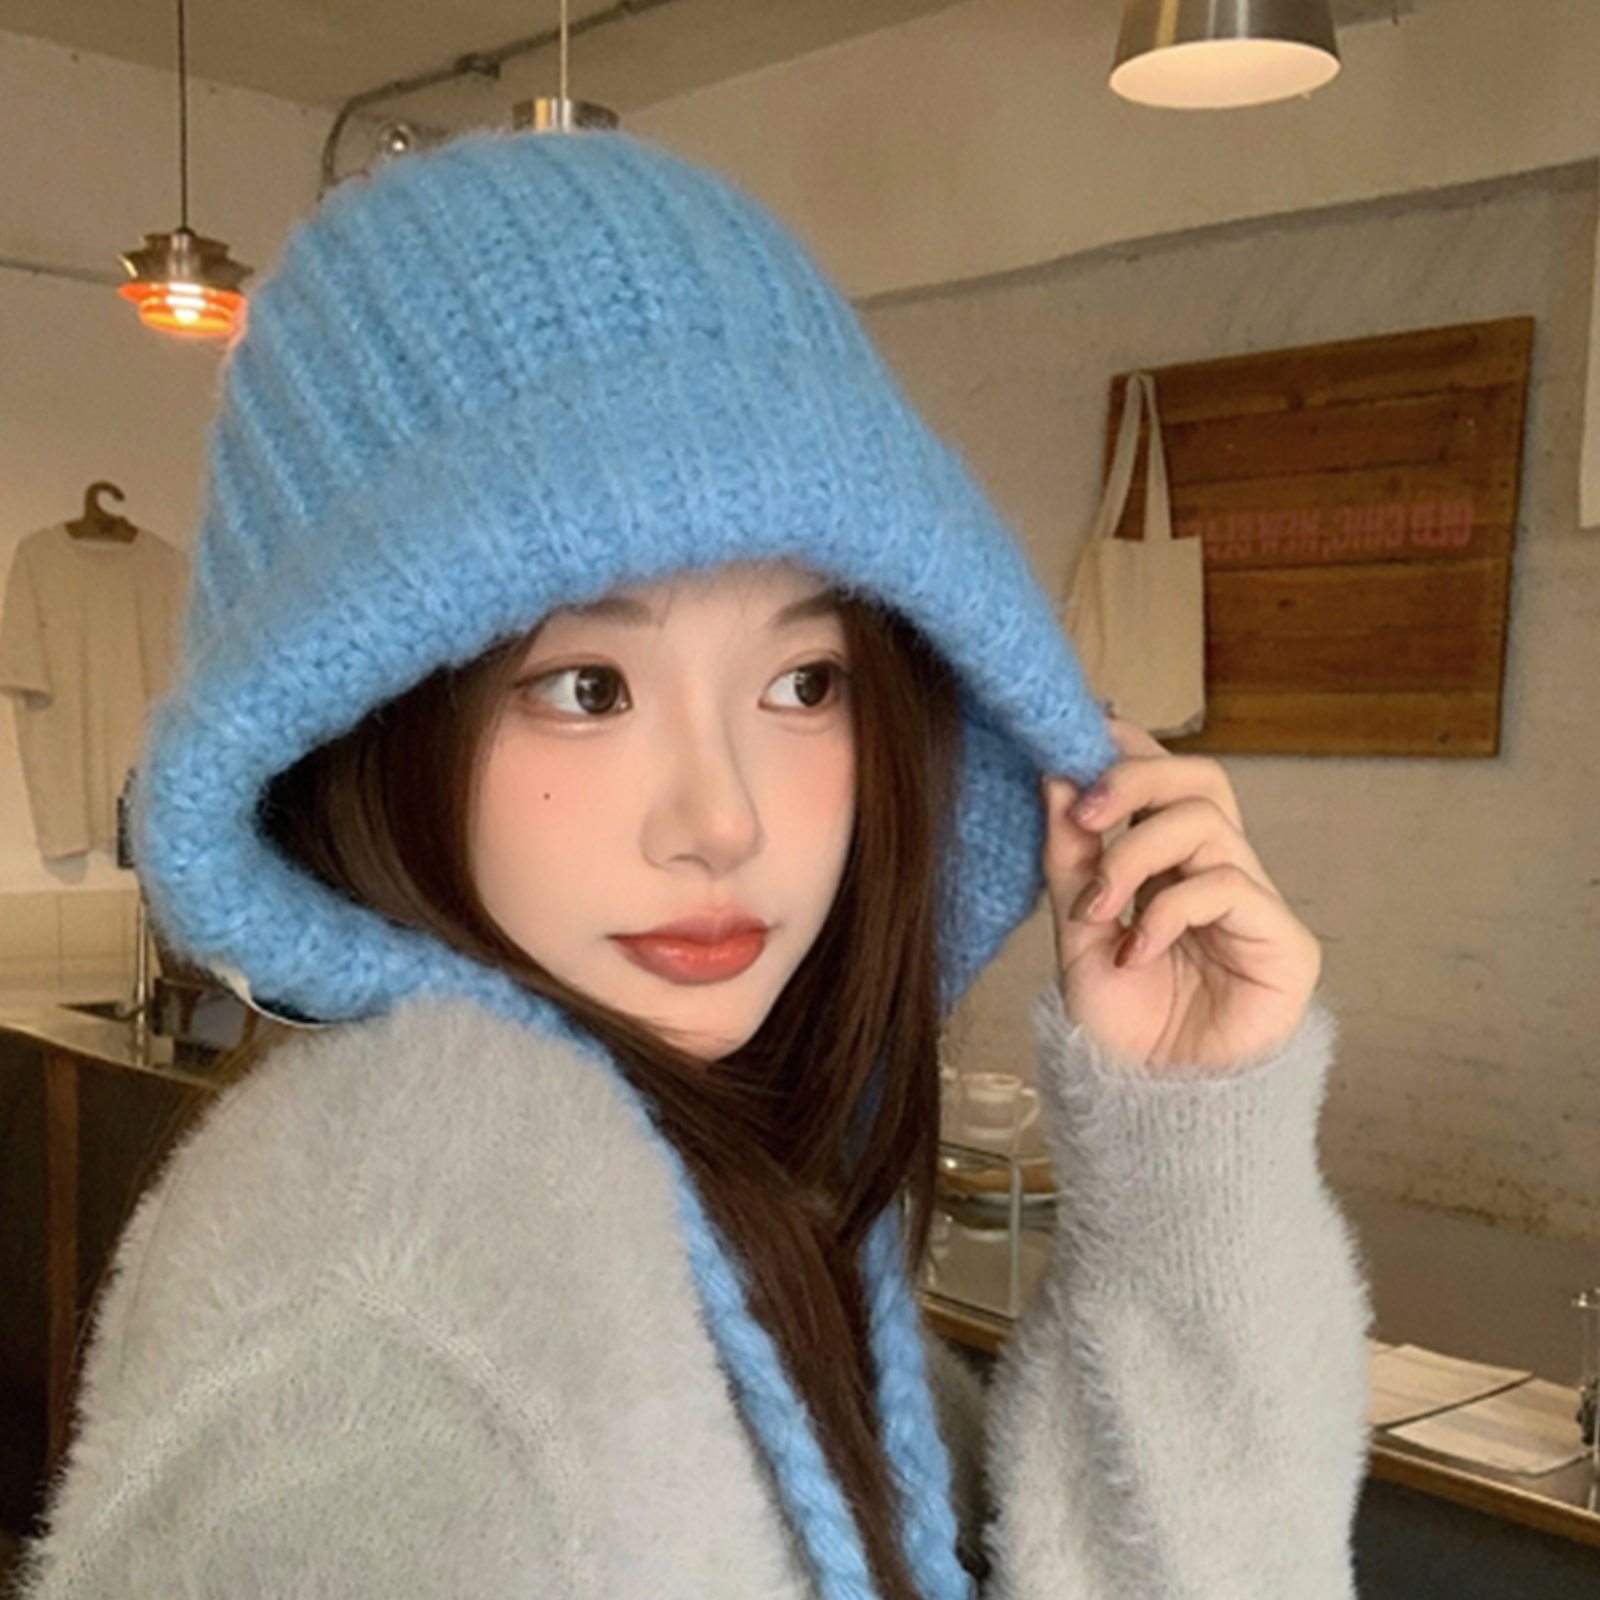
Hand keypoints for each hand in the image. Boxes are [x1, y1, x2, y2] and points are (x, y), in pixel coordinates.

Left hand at [1041, 718, 1320, 1070]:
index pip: (1166, 781)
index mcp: (1172, 866)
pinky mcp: (1283, 942)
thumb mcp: (1077, 932)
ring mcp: (1254, 904)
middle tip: (1084, 810)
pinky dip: (1167, 911)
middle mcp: (1218, 873)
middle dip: (1136, 780)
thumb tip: (1053, 777)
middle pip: (1202, 779)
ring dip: (1134, 856)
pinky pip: (1226, 886)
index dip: (1132, 748)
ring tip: (1099, 911)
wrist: (1151, 1107)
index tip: (1082, 730)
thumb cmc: (1121, 1028)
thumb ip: (1070, 859)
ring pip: (1206, 824)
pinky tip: (1135, 953)